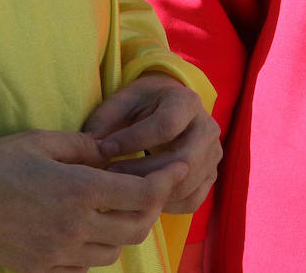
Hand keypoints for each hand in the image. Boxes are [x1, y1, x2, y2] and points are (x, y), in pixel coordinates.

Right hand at [0, 129, 186, 271]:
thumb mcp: (41, 141)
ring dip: (126, 228)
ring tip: (119, 203)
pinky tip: (90, 225)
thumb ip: (85, 147)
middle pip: (136, 227)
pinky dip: (99, 247)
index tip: (177, 167)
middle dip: (152, 205)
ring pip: (115, 251)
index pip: (141, 195)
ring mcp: (58, 254)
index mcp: (77, 191)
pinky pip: (86, 265)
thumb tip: (114, 149)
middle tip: (151, 184)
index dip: (165, 181)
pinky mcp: (43, 269)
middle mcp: (74, 228)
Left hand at [83, 73, 221, 213]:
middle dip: (142, 174)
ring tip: (121, 189)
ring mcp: (213, 154)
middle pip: (183, 161)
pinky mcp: (210, 176)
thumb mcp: (123, 101)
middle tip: (110, 178)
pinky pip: (191, 201)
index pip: (166, 126)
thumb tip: (92, 149)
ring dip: (151, 193)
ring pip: (187, 185)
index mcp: (187, 101)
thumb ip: (106, 120)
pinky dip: (165, 205)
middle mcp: (207, 128)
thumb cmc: (141, 104)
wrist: (168, 107)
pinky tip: (140, 198)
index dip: (133, 140)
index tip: (104, 149)